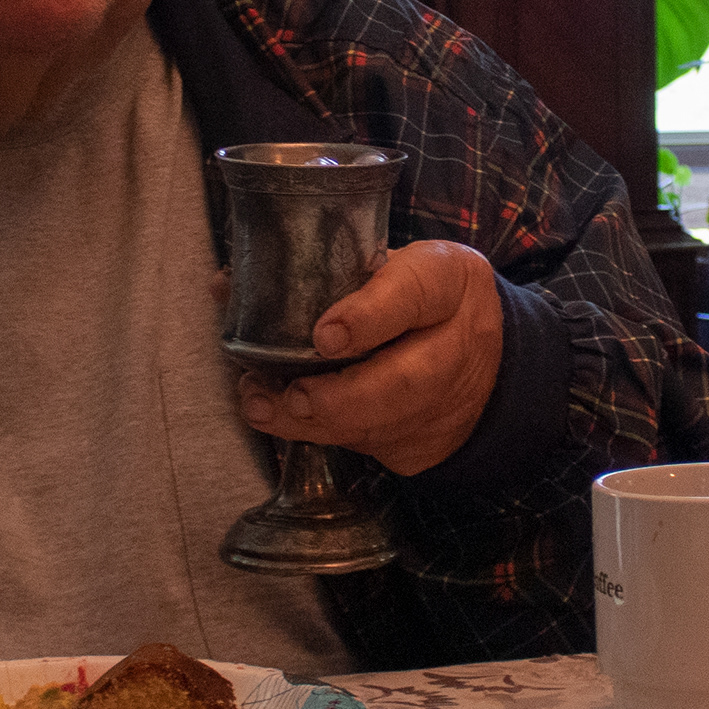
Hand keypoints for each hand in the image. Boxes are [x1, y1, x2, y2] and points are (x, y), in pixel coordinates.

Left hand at [236, 240, 502, 477]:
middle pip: (407, 381)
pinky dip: (318, 433)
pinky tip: (278, 419)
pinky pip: (369, 446)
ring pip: (382, 425)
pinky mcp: (420, 443)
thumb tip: (226, 285)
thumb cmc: (417, 299)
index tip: (324, 335)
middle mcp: (457, 344)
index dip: (369, 318)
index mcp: (450, 281)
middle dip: (342, 396)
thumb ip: (326, 270)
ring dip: (315, 422)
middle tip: (293, 396)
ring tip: (264, 407)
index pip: (417, 294)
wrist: (482, 362)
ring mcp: (444, 403)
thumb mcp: (393, 262)